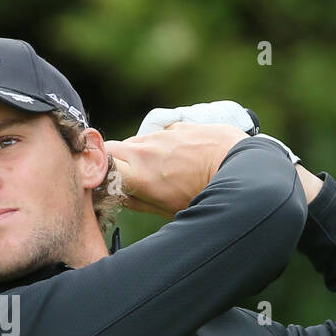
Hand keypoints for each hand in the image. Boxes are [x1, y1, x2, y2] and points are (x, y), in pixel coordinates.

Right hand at [104, 122, 247, 216]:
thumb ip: (137, 201)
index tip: (97, 181)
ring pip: (136, 141)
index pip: (97, 165)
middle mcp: (145, 150)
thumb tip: (119, 195)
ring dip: (138, 154)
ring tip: (160, 170)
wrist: (242, 169)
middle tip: (121, 176)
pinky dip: (162, 145)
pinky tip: (180, 159)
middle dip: (109, 160)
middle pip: (110, 148)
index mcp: (139, 175)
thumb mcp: (168, 210)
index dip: (93, 172)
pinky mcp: (178, 126)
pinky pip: (160, 134)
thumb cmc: (205, 196)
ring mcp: (162, 135)